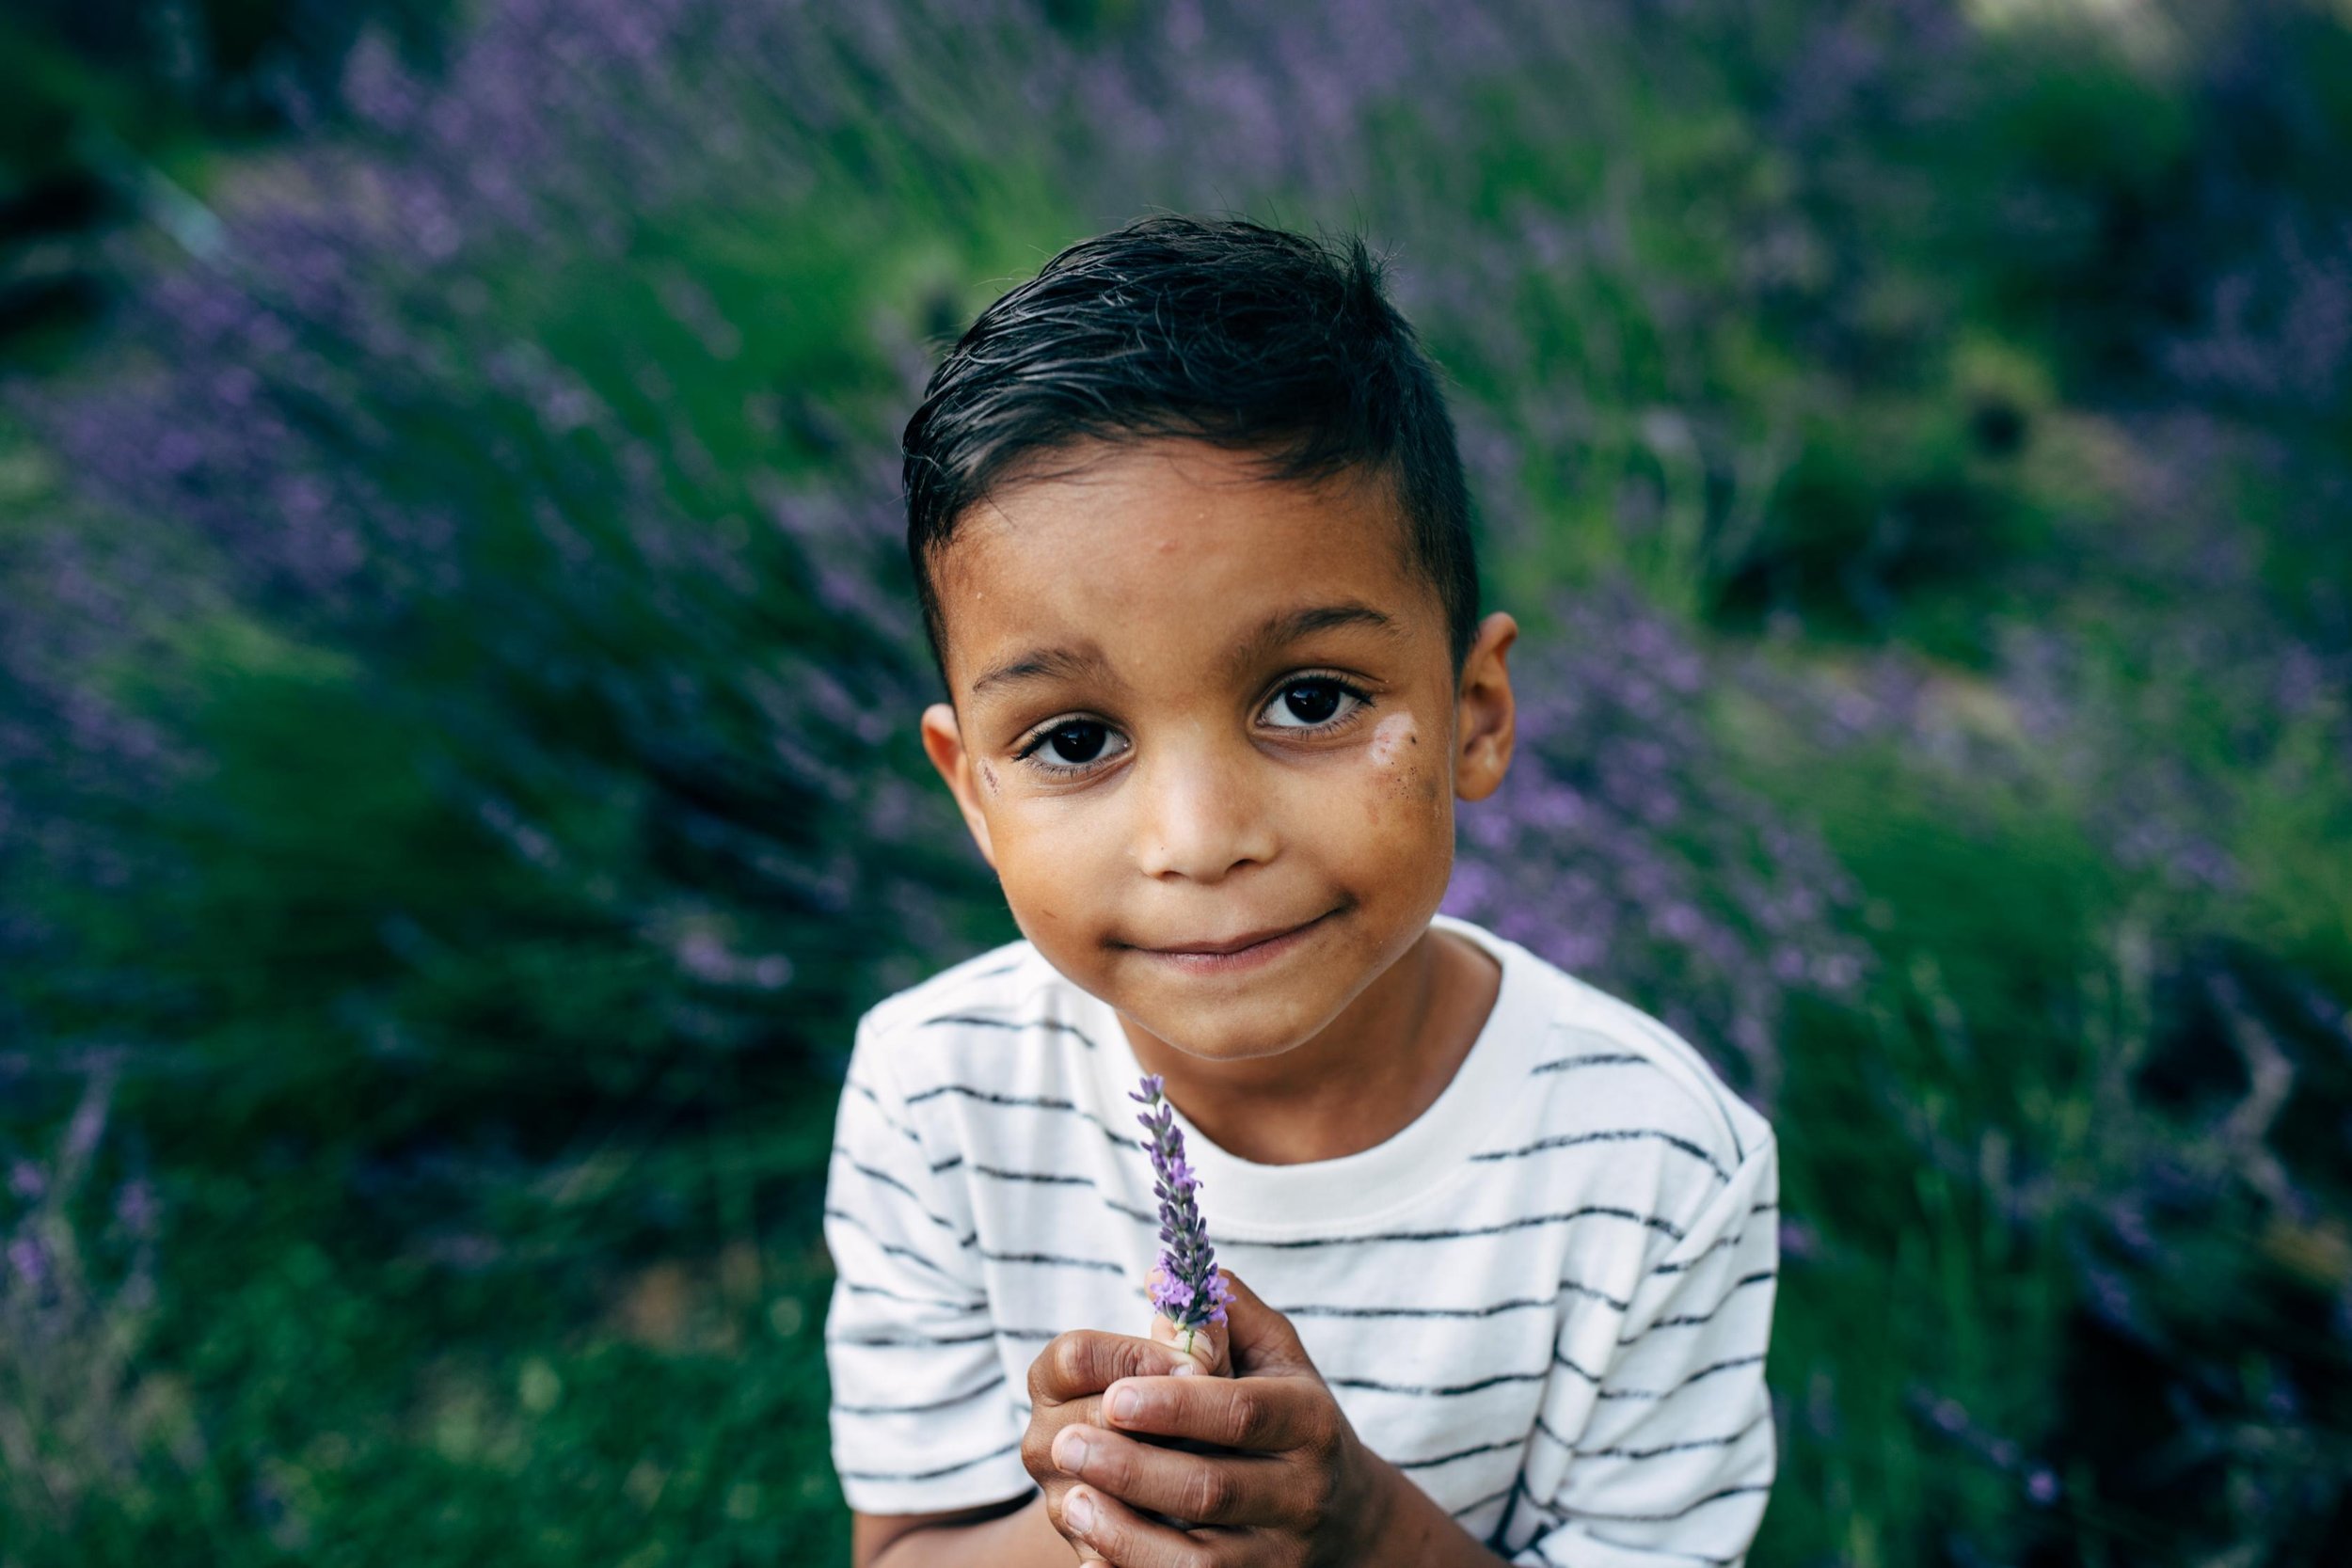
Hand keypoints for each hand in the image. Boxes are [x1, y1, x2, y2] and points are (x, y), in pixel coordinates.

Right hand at [1022, 1327, 1208, 1562]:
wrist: (1178, 1485)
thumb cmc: (1198, 1401)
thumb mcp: (1208, 1355)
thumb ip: (1209, 1326)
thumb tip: (1210, 1302)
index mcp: (1056, 1380)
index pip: (1075, 1355)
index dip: (1137, 1356)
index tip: (1195, 1363)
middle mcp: (1047, 1443)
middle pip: (1090, 1426)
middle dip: (1162, 1422)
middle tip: (1225, 1426)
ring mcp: (1065, 1506)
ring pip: (1106, 1499)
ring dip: (1164, 1487)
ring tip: (1223, 1475)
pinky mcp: (1091, 1556)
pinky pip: (1117, 1559)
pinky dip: (1147, 1552)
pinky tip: (1193, 1537)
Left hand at [1050, 1271, 1393, 1567]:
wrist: (1347, 1516)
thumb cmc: (1289, 1415)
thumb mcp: (1277, 1356)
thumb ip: (1223, 1314)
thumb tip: (1157, 1277)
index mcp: (1309, 1421)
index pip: (1240, 1413)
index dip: (1175, 1406)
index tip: (1113, 1396)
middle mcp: (1302, 1493)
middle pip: (1211, 1489)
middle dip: (1132, 1469)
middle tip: (1064, 1443)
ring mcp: (1280, 1556)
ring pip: (1200, 1561)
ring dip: (1127, 1534)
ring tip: (1070, 1500)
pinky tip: (1093, 1551)